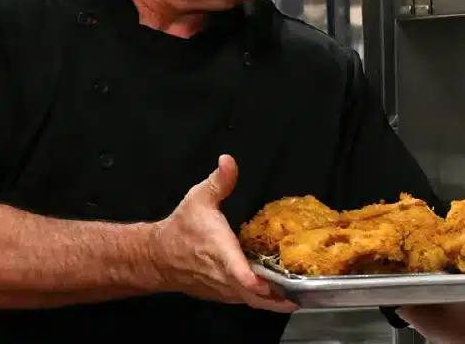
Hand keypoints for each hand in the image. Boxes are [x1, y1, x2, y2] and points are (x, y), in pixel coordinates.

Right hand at [148, 155, 297, 312]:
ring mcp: (224, 288)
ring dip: (276, 301)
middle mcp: (222, 274)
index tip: (267, 282)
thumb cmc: (182, 227)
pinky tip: (285, 295)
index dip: (252, 279)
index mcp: (219, 249)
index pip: (235, 270)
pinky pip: (248, 303)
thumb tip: (228, 161)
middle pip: (253, 293)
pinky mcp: (225, 295)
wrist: (159, 257)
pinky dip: (267, 302)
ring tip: (302, 295)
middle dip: (278, 295)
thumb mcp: (199, 198)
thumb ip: (219, 181)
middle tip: (305, 291)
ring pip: (253, 302)